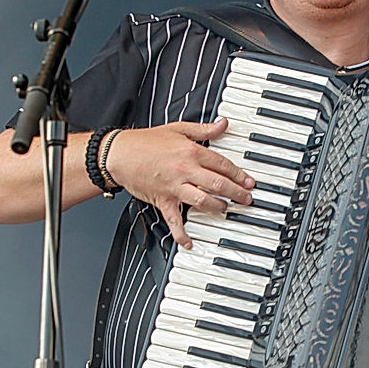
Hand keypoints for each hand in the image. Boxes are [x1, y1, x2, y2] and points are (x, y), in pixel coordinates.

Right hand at [105, 119, 254, 247]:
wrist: (119, 153)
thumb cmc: (145, 142)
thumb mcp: (177, 129)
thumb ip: (203, 130)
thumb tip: (222, 124)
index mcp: (191, 152)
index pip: (222, 164)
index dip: (239, 174)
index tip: (249, 182)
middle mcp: (185, 170)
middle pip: (218, 183)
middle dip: (236, 193)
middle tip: (247, 199)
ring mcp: (174, 187)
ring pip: (203, 201)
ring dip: (218, 207)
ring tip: (226, 209)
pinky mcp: (163, 200)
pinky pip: (174, 220)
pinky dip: (182, 234)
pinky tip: (190, 243)